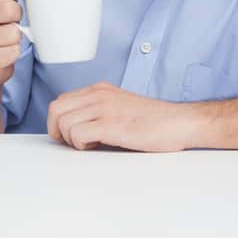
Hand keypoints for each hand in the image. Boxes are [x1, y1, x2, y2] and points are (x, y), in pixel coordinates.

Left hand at [47, 82, 199, 151]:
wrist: (181, 122)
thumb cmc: (154, 120)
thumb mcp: (120, 106)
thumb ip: (98, 109)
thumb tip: (75, 126)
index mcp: (99, 90)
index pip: (61, 101)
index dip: (59, 121)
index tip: (69, 135)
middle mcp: (98, 95)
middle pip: (56, 110)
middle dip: (58, 130)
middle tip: (74, 142)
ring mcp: (104, 108)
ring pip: (64, 122)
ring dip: (71, 139)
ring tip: (91, 144)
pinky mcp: (111, 125)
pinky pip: (77, 133)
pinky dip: (81, 144)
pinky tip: (97, 146)